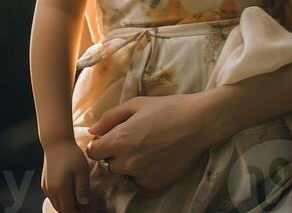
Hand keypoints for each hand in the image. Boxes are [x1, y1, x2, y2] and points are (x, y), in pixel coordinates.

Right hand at [42, 138, 91, 211]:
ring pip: (58, 205)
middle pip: (62, 210)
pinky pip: (54, 198)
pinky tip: (72, 193)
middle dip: (75, 211)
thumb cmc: (70, 153)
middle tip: (88, 207)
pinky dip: (63, 200)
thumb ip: (82, 189)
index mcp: (60, 189)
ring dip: (68, 206)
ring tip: (81, 201)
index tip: (91, 210)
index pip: (69, 210)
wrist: (56, 142)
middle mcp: (50, 191)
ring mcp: (46, 188)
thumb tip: (84, 203)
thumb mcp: (81, 170)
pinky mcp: (45, 184)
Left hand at [86, 94, 208, 194]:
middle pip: (108, 165)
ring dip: (129, 166)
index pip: (93, 152)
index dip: (100, 144)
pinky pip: (140, 186)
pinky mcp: (156, 187)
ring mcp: (142, 177)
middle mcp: (128, 162)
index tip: (110, 138)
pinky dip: (144, 176)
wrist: (199, 122)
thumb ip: (110, 117)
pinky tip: (156, 160)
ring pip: (124, 175)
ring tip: (146, 150)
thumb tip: (92, 131)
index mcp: (120, 140)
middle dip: (115, 154)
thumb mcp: (137, 104)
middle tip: (133, 141)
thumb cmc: (167, 108)